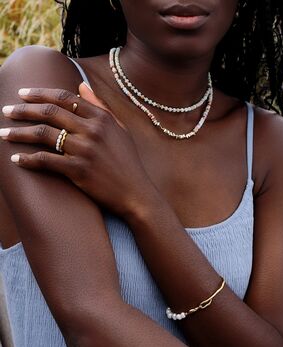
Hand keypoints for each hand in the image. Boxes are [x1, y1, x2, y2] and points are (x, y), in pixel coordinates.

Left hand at [0, 83, 154, 216]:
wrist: (135, 192)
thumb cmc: (127, 161)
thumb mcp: (119, 129)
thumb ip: (100, 106)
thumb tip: (81, 84)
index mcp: (102, 118)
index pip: (65, 98)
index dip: (40, 93)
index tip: (22, 94)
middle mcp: (92, 130)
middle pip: (50, 113)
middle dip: (23, 110)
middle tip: (6, 110)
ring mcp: (85, 150)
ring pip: (43, 135)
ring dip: (19, 133)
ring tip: (3, 133)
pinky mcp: (78, 170)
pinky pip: (46, 160)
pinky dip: (28, 159)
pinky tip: (16, 159)